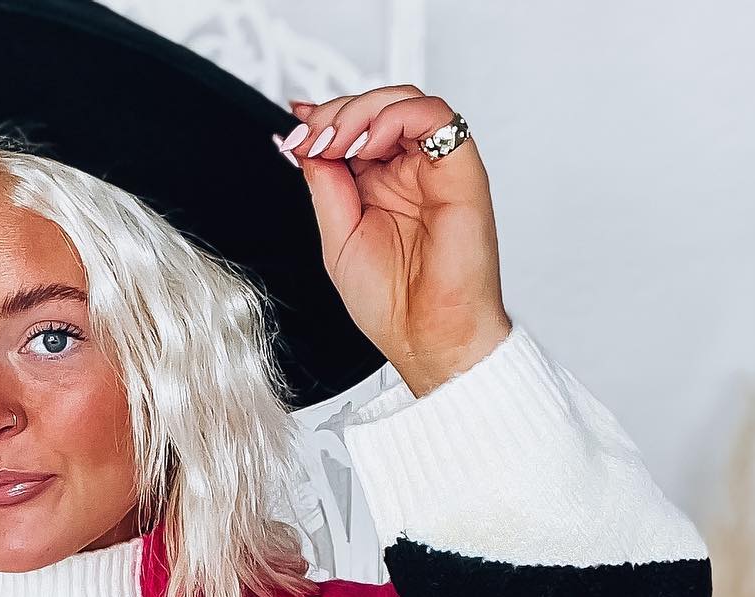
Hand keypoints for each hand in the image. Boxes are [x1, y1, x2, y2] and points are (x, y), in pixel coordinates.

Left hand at [275, 87, 511, 396]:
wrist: (427, 337)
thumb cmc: (393, 304)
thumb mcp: (336, 239)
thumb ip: (325, 186)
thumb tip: (306, 143)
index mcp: (379, 187)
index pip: (353, 128)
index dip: (321, 121)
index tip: (294, 135)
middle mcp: (408, 172)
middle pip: (376, 106)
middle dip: (335, 114)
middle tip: (310, 138)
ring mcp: (434, 168)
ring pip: (404, 101)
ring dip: (361, 111)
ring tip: (336, 143)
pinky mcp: (460, 167)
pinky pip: (434, 115)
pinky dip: (395, 116)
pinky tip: (368, 143)